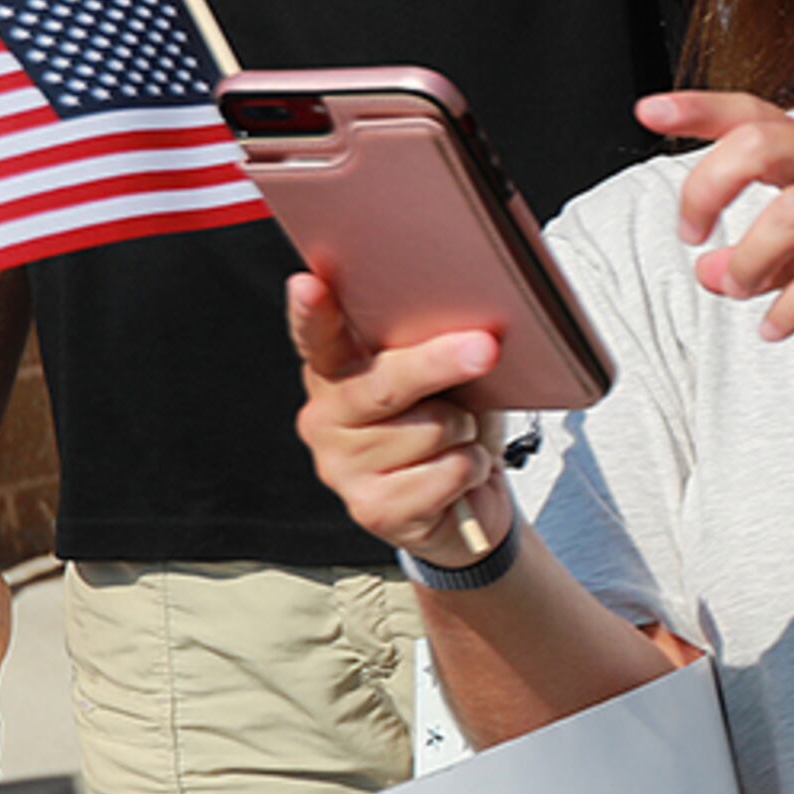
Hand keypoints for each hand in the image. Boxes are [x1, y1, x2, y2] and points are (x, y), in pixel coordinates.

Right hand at [288, 272, 511, 564]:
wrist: (469, 501)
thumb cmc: (451, 423)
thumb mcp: (444, 376)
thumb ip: (430, 348)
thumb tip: (470, 330)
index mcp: (335, 373)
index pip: (318, 339)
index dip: (312, 313)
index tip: (309, 284)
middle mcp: (324, 419)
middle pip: (385, 384)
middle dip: (440, 364)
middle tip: (485, 347)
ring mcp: (341, 468)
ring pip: (430, 430)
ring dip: (465, 432)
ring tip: (457, 440)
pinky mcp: (372, 509)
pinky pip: (447, 471)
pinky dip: (472, 469)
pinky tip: (459, 476)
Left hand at [643, 91, 793, 338]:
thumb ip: (771, 248)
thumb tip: (707, 272)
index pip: (754, 112)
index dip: (699, 108)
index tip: (647, 109)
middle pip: (763, 143)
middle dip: (710, 184)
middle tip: (691, 232)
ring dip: (750, 257)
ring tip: (738, 290)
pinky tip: (775, 326)